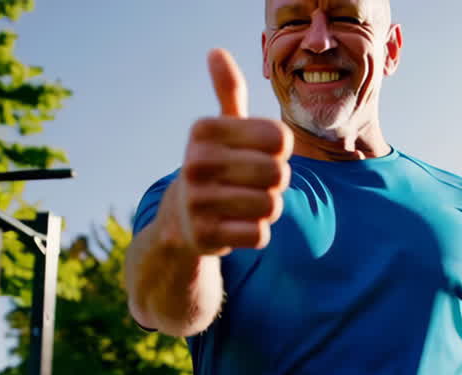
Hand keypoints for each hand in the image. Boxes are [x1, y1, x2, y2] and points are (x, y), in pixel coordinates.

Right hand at [163, 48, 292, 256]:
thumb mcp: (221, 128)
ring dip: (268, 208)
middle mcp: (194, 162)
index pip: (280, 138)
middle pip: (278, 174)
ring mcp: (197, 201)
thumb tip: (216, 52)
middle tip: (255, 184)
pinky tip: (238, 225)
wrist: (181, 218)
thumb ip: (228, 92)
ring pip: (271, 206)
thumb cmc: (217, 165)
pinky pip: (259, 235)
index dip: (280, 151)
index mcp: (203, 130)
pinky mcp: (204, 236)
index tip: (259, 154)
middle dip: (276, 182)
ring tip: (246, 204)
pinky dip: (257, 232)